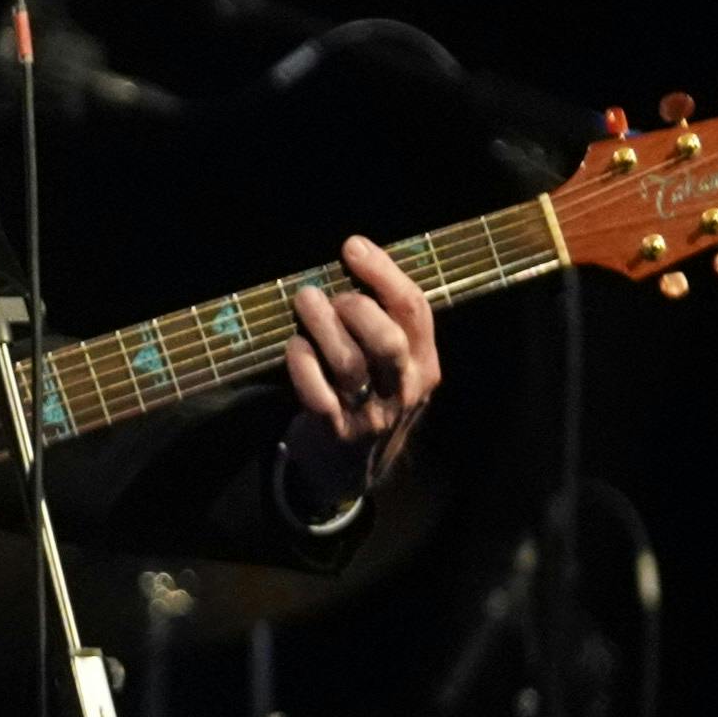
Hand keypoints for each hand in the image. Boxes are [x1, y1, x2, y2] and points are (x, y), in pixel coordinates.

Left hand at [282, 234, 440, 510]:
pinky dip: (301, 362)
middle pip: (386, 338)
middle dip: (354, 306)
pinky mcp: (334, 430)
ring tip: (304, 301)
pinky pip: (316, 392)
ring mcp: (369, 412)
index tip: (352, 246)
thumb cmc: (371, 399)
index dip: (383, 272)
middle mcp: (402, 388)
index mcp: (424, 364)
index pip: (414, 310)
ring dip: (320, 325)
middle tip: (331, 295)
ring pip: (349, 363)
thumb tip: (358, 261)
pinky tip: (294, 345)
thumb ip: (388, 325)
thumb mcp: (396, 368)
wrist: (353, 470)